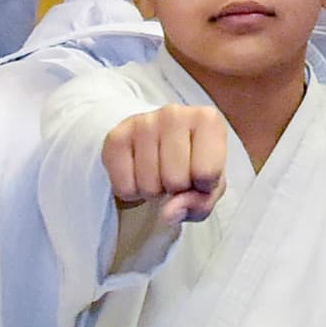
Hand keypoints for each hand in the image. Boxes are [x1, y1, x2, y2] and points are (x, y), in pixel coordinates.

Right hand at [104, 102, 233, 222]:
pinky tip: (139, 173)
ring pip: (148, 186)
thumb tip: (167, 213)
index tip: (200, 175)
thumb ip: (200, 203)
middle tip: (175, 175)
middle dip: (176, 189)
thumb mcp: (209, 187)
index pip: (207, 173)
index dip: (204, 186)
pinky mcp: (115, 137)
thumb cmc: (193, 164)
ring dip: (154, 192)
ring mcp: (142, 122)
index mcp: (207, 119)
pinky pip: (124, 187)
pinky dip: (132, 192)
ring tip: (158, 173)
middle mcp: (174, 113)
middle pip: (175, 180)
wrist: (160, 144)